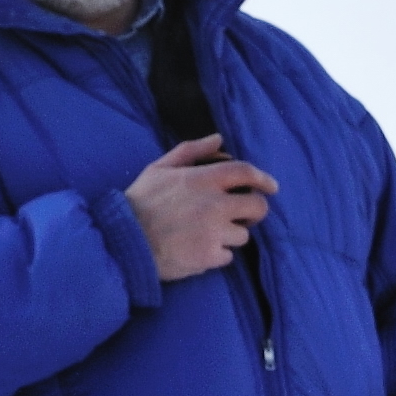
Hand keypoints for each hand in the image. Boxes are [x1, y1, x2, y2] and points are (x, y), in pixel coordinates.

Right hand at [130, 135, 276, 281]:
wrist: (124, 240)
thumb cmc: (140, 201)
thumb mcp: (159, 168)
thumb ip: (191, 151)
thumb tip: (219, 138)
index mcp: (202, 180)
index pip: (245, 172)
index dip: (263, 178)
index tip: (271, 186)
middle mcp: (214, 205)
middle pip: (258, 207)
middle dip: (255, 210)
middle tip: (242, 214)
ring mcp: (214, 232)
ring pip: (243, 235)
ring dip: (231, 234)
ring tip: (206, 233)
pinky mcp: (210, 256)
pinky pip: (228, 256)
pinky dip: (217, 254)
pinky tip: (198, 249)